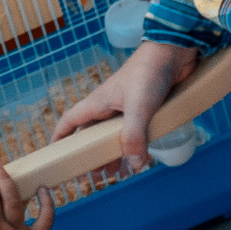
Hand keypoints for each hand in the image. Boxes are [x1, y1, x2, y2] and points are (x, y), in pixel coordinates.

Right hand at [53, 41, 199, 174]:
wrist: (174, 52)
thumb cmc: (149, 73)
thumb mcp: (138, 107)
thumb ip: (134, 135)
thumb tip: (133, 164)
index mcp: (98, 103)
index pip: (70, 121)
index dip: (60, 137)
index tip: (56, 155)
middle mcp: (109, 106)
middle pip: (92, 135)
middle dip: (92, 155)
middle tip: (95, 176)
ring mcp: (127, 107)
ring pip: (114, 135)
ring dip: (114, 154)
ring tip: (117, 174)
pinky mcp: (145, 108)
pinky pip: (134, 132)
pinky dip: (133, 146)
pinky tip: (140, 158)